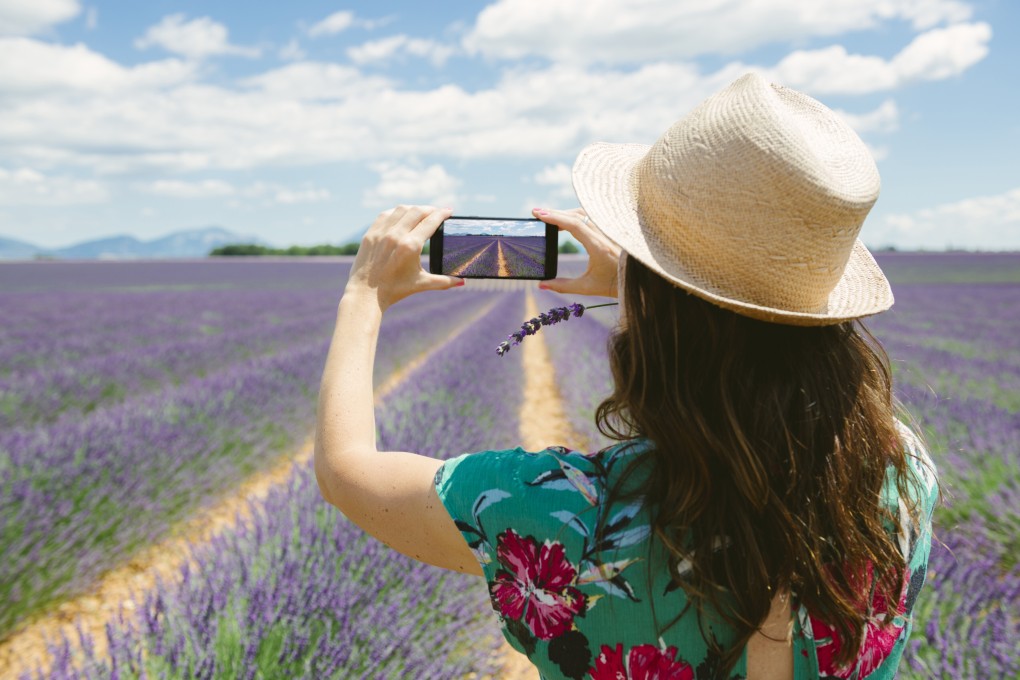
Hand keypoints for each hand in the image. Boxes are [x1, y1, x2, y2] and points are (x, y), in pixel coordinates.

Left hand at [345, 205, 462, 309]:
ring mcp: (381, 233)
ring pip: (401, 209)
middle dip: (430, 209)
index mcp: (410, 246)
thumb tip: (462, 282)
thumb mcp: (422, 284)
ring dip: (413, 208)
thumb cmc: (395, 290)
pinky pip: (385, 215)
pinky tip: (401, 215)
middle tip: (436, 212)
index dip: (442, 214)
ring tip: (420, 212)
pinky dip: (396, 212)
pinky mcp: (370, 234)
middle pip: (417, 211)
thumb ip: (444, 281)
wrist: (366, 295)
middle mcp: (396, 235)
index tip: (449, 211)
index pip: (430, 222)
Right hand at [533, 207, 620, 297]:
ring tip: (548, 217)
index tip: (539, 214)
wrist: (638, 281)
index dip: (555, 218)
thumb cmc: (614, 285)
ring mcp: (608, 230)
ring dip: (565, 213)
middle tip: (536, 212)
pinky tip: (566, 220)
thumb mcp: (587, 288)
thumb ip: (563, 286)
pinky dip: (576, 215)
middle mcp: (604, 234)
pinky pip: (591, 216)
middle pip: (577, 214)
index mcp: (598, 247)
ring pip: (584, 213)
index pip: (574, 224)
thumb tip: (542, 285)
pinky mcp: (610, 230)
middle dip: (555, 212)